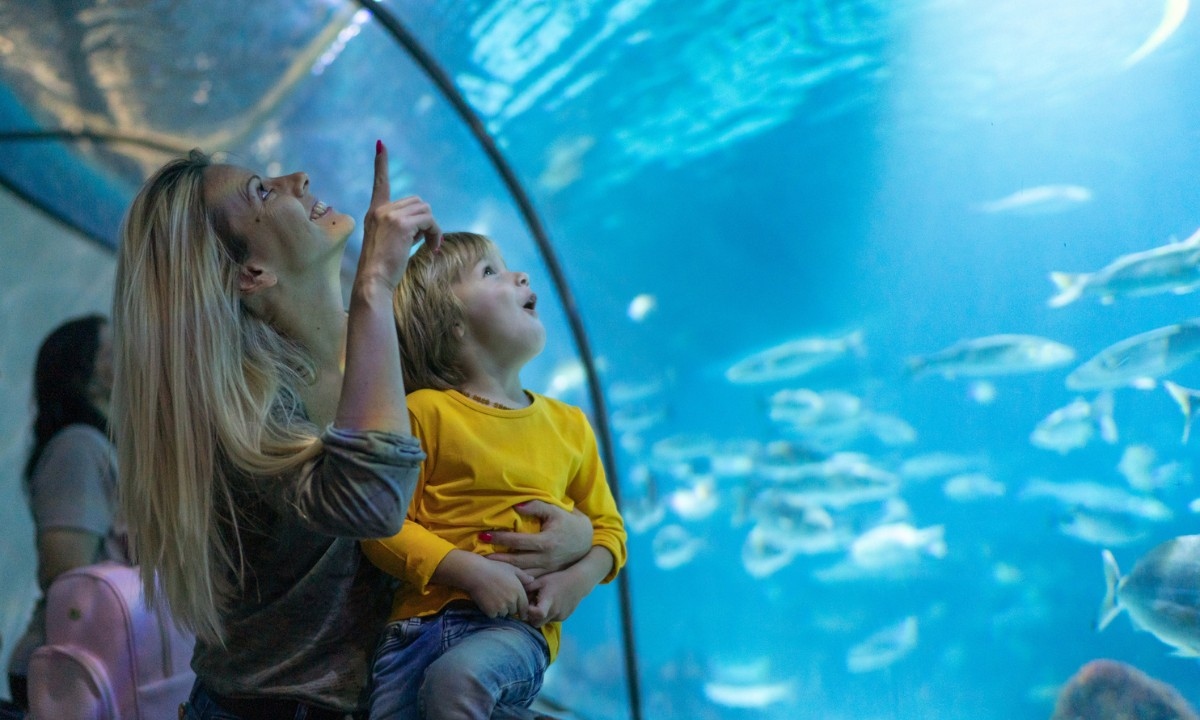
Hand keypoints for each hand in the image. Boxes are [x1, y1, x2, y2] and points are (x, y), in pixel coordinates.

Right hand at [356, 141, 441, 286]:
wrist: (373, 281)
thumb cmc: (382, 269)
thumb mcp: (390, 242)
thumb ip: (401, 227)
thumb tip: (424, 224)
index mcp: (374, 212)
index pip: (380, 182)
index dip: (381, 163)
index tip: (380, 144)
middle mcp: (380, 209)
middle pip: (418, 202)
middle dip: (427, 221)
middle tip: (427, 241)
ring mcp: (390, 215)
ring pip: (426, 210)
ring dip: (433, 228)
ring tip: (428, 246)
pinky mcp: (401, 225)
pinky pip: (429, 221)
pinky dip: (435, 234)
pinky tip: (431, 248)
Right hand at [461, 553, 533, 619]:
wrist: (475, 573)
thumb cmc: (494, 568)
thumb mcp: (511, 569)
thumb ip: (523, 576)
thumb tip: (532, 580)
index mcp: (518, 591)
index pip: (525, 607)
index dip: (523, 610)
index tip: (522, 614)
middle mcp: (511, 601)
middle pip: (514, 611)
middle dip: (510, 607)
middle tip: (502, 599)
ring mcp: (501, 607)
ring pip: (503, 614)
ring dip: (501, 610)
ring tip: (494, 599)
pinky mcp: (491, 611)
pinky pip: (494, 615)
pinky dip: (491, 611)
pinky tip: (487, 601)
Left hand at [483, 501, 591, 577]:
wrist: (588, 541)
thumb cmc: (568, 523)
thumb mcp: (556, 511)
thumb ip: (537, 507)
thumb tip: (516, 506)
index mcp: (546, 541)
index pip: (518, 541)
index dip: (500, 538)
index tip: (484, 535)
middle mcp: (546, 558)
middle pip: (516, 561)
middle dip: (497, 560)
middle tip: (479, 557)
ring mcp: (547, 569)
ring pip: (522, 573)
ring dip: (505, 572)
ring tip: (487, 568)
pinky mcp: (548, 575)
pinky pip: (530, 579)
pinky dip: (516, 579)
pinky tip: (504, 577)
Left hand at [523, 567, 590, 627]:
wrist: (579, 582)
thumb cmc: (558, 579)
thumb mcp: (542, 580)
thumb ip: (528, 587)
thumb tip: (515, 593)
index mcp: (549, 601)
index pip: (538, 614)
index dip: (530, 612)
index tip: (528, 605)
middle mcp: (555, 612)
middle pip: (536, 623)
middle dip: (531, 617)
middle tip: (533, 605)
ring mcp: (560, 616)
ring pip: (544, 622)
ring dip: (540, 616)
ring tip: (543, 603)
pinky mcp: (564, 618)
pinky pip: (551, 620)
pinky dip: (548, 615)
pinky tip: (551, 604)